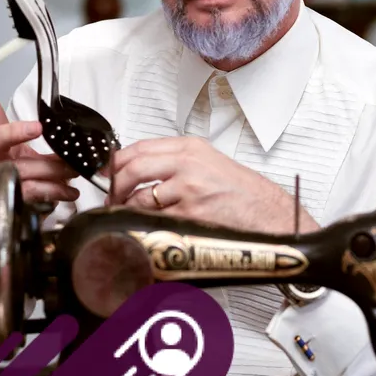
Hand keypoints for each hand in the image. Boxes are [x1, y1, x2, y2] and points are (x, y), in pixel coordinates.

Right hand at [0, 71, 79, 245]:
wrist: (12, 218)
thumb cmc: (28, 184)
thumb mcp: (38, 159)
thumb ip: (53, 149)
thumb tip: (79, 145)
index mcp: (0, 144)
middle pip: (0, 139)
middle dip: (20, 132)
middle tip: (38, 128)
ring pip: (25, 168)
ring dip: (55, 170)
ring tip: (73, 172)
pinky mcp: (6, 199)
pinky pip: (35, 190)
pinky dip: (58, 191)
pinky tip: (69, 192)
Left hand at [108, 136, 318, 234]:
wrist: (267, 213)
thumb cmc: (241, 192)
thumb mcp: (208, 163)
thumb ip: (176, 162)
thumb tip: (138, 170)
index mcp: (190, 148)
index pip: (139, 148)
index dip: (116, 162)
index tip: (108, 173)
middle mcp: (188, 164)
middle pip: (133, 168)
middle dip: (115, 186)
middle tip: (112, 198)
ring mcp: (188, 189)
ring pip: (139, 197)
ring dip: (128, 209)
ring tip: (128, 215)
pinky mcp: (190, 214)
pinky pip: (154, 219)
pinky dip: (145, 224)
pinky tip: (147, 226)